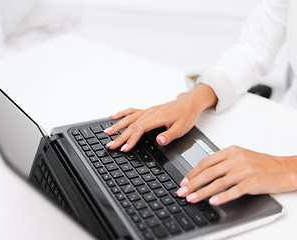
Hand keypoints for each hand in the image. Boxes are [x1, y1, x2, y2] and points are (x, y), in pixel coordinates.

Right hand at [103, 84, 217, 151]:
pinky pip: (132, 111)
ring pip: (129, 118)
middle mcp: (150, 112)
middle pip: (131, 125)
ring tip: (106, 133)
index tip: (124, 148)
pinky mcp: (148, 110)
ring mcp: (148, 111)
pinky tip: (113, 117)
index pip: (140, 129)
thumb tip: (159, 140)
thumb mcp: (182, 128)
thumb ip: (169, 135)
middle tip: (110, 145)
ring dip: (117, 125)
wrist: (190, 102)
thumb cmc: (186, 114)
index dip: (131, 139)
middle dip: (120, 136)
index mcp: (157, 117)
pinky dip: (122, 114)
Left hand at [176, 146, 296, 204]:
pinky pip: (234, 190)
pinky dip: (222, 196)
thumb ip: (223, 162)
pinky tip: (213, 201)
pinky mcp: (252, 182)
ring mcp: (244, 170)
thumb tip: (203, 171)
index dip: (193, 172)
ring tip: (192, 198)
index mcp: (231, 151)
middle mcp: (236, 159)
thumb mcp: (240, 156)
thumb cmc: (261, 164)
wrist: (283, 169)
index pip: (206, 162)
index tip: (184, 181)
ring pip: (218, 182)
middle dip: (193, 183)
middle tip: (182, 191)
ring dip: (202, 191)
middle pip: (209, 172)